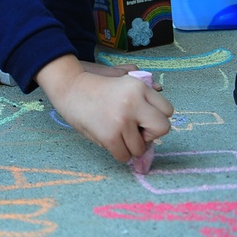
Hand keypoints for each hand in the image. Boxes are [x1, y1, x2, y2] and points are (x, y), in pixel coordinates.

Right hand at [37, 55, 172, 161]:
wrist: (68, 87)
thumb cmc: (96, 85)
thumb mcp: (121, 79)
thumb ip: (142, 89)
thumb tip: (159, 89)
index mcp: (139, 87)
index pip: (167, 110)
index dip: (155, 117)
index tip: (141, 117)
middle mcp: (134, 101)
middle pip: (163, 128)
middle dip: (150, 133)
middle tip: (135, 130)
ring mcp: (122, 119)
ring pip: (141, 147)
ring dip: (130, 145)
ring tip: (116, 133)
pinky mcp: (109, 135)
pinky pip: (124, 156)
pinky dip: (118, 152)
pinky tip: (108, 139)